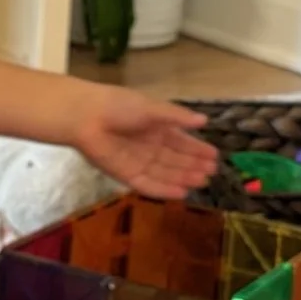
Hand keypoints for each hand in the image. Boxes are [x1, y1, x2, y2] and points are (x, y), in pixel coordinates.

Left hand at [72, 86, 218, 198]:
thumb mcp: (152, 108)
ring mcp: (137, 162)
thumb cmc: (119, 106)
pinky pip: (148, 185)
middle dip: (193, 165)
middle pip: (175, 159)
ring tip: (202, 182)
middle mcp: (148, 146)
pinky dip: (164, 190)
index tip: (214, 156)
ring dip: (183, 178)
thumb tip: (204, 120)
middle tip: (212, 172)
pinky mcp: (126, 175)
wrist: (86, 116)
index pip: (180, 141)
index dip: (197, 149)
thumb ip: (176, 116)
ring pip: (165, 173)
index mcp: (154, 127)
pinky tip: (182, 193)